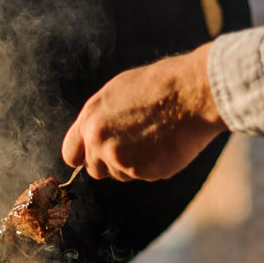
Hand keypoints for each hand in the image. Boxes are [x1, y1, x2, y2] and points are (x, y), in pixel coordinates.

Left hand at [61, 43, 226, 180]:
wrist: (192, 93)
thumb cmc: (159, 86)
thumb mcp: (117, 93)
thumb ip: (100, 119)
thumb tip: (92, 137)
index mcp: (89, 119)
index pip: (71, 154)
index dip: (84, 156)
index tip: (94, 157)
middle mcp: (99, 142)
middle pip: (95, 170)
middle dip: (110, 163)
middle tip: (134, 146)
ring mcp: (120, 159)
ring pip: (121, 175)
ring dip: (134, 164)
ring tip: (155, 137)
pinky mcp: (143, 172)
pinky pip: (145, 176)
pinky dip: (155, 166)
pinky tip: (167, 144)